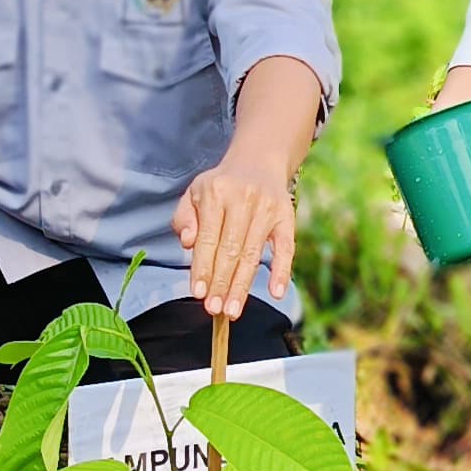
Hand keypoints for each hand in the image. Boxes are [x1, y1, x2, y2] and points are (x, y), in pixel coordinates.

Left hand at [174, 156, 297, 321]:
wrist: (258, 160)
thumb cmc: (221, 186)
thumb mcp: (195, 193)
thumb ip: (184, 218)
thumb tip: (188, 243)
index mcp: (216, 192)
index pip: (208, 238)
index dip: (202, 268)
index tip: (198, 293)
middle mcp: (243, 199)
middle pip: (231, 250)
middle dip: (222, 283)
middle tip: (215, 309)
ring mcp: (267, 208)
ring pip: (253, 253)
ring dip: (243, 285)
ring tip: (233, 310)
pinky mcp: (287, 216)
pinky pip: (286, 247)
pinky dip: (281, 270)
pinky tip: (275, 292)